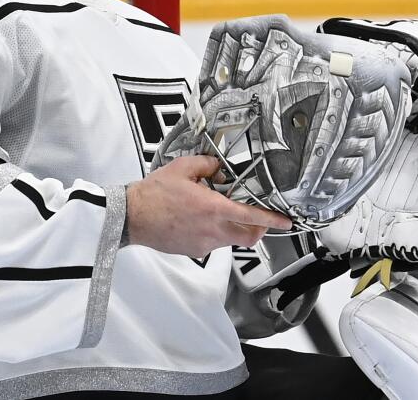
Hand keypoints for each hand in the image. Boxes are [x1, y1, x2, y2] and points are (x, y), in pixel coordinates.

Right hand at [126, 155, 291, 257]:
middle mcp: (212, 230)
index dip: (272, 220)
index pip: (252, 217)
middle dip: (258, 229)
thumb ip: (206, 165)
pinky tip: (197, 220)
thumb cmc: (154, 194)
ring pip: (229, 239)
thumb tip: (218, 167)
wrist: (131, 217)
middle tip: (258, 219)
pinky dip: (213, 233)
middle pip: (248, 237)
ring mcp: (203, 244)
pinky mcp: (193, 251)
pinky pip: (212, 243)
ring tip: (215, 211)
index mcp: (213, 209)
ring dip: (232, 228)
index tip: (285, 222)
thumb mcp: (182, 168)